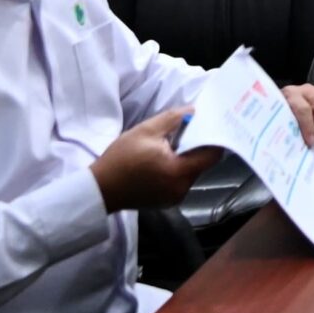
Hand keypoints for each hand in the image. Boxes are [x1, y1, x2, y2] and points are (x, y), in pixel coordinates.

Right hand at [91, 107, 217, 211]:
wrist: (99, 189)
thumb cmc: (121, 158)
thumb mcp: (146, 131)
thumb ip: (174, 119)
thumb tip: (195, 111)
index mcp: (180, 172)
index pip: (213, 155)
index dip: (214, 138)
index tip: (211, 125)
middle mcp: (182, 188)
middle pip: (202, 164)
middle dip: (197, 147)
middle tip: (190, 131)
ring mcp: (175, 198)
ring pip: (191, 172)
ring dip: (186, 159)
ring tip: (172, 146)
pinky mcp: (166, 202)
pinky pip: (180, 181)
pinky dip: (177, 170)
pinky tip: (163, 161)